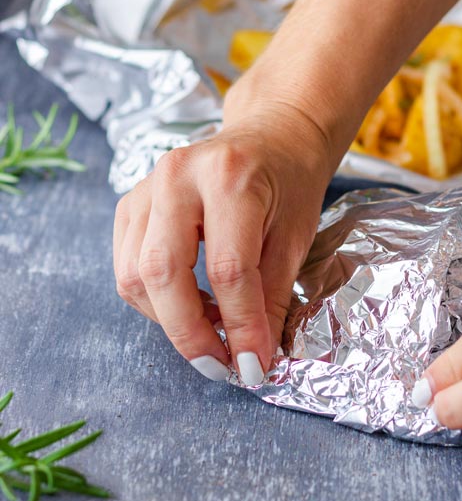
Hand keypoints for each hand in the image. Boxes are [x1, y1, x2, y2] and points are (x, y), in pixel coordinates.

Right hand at [113, 95, 332, 383]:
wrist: (272, 135)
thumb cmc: (289, 181)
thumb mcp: (295, 237)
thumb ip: (272, 298)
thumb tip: (253, 359)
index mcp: (229, 177)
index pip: (228, 269)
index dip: (240, 326)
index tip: (253, 365)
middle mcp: (177, 176)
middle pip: (163, 272)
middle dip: (189, 333)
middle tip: (220, 366)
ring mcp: (146, 186)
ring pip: (134, 275)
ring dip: (169, 319)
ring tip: (212, 331)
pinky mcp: (130, 202)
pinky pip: (127, 265)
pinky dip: (154, 299)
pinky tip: (190, 304)